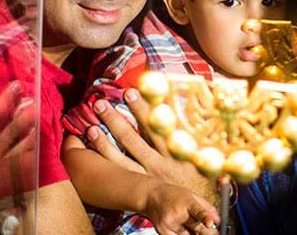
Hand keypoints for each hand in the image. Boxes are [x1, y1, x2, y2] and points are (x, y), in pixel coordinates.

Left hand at [89, 89, 217, 203]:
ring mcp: (148, 177)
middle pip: (133, 138)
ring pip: (121, 157)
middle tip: (100, 103)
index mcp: (177, 150)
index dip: (143, 107)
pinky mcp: (143, 187)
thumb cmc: (205, 174)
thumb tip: (193, 98)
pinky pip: (121, 172)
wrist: (201, 205)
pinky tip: (94, 147)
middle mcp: (160, 163)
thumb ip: (195, 127)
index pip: (156, 124)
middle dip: (116, 119)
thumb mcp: (206, 148)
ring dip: (104, 141)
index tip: (130, 91)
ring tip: (90, 127)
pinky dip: (107, 159)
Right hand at [143, 181, 219, 234]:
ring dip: (193, 232)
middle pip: (197, 228)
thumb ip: (206, 207)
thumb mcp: (191, 195)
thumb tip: (218, 220)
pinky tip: (181, 227)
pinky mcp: (162, 232)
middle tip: (211, 229)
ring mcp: (169, 224)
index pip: (197, 210)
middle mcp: (177, 213)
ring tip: (187, 221)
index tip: (210, 223)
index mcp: (186, 201)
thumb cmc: (173, 195)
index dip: (205, 217)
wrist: (151, 196)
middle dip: (207, 231)